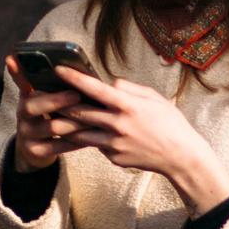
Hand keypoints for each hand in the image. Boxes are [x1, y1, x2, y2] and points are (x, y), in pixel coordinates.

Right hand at [5, 55, 103, 172]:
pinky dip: (76, 141)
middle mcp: (22, 115)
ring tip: (93, 117)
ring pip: (52, 127)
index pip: (20, 81)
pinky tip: (92, 136)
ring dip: (74, 121)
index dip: (17, 72)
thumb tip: (69, 69)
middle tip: (77, 94)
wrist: (36, 151)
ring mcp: (27, 134)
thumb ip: (50, 85)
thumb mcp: (44, 100)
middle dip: (57, 100)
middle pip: (33, 105)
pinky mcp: (36, 151)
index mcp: (25, 97)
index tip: (14, 59)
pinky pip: (59, 146)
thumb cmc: (48, 118)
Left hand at [52, 64, 228, 213]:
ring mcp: (114, 144)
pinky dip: (93, 139)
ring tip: (55, 118)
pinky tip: (91, 135)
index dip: (74, 78)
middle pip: (80, 112)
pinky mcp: (114, 158)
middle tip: (47, 96)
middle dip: (61, 104)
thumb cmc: (170, 124)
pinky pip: (97, 146)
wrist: (181, 157)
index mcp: (128, 105)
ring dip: (67, 125)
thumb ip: (129, 88)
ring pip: (81, 133)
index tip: (58, 70)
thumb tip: (109, 84)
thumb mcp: (154, 98)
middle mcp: (118, 125)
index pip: (95, 88)